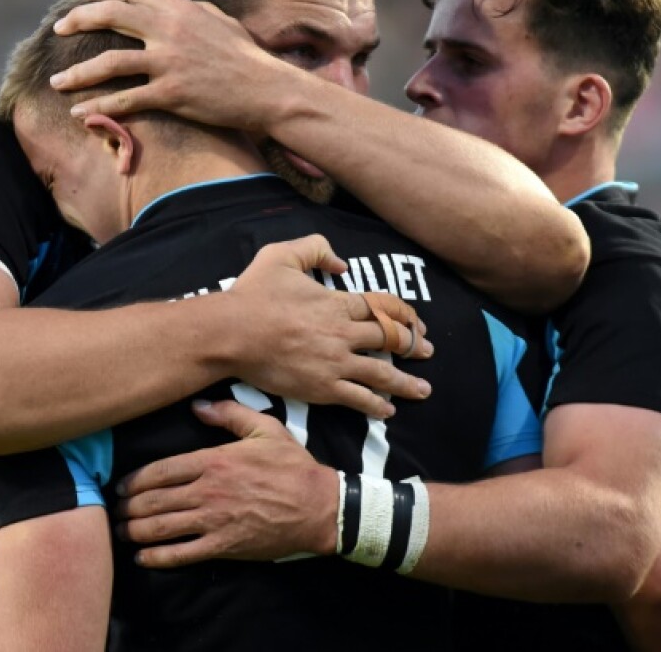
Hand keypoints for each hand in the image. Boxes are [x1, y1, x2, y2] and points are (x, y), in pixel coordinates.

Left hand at [50, 0, 301, 131]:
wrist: (266, 89)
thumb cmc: (245, 55)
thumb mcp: (220, 20)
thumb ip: (192, 9)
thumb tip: (176, 3)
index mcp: (180, 7)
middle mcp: (170, 29)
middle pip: (110, 16)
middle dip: (78, 21)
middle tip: (59, 30)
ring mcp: (169, 62)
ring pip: (110, 63)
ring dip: (78, 73)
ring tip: (57, 82)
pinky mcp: (171, 93)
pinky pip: (125, 100)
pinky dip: (99, 108)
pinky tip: (79, 114)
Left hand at [116, 399, 338, 565]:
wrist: (319, 506)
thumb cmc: (291, 466)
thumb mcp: (264, 429)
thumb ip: (229, 414)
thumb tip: (197, 405)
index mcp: (213, 461)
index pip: (161, 471)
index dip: (135, 480)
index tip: (121, 486)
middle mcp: (208, 491)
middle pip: (154, 500)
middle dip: (129, 507)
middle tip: (114, 511)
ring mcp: (215, 520)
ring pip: (162, 527)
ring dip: (136, 531)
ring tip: (121, 532)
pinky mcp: (224, 545)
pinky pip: (183, 554)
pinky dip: (158, 557)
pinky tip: (143, 557)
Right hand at [225, 234, 431, 419]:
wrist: (233, 333)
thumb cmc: (254, 294)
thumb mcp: (281, 255)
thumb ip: (315, 249)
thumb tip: (341, 264)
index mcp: (337, 303)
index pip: (382, 309)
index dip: (404, 315)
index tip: (417, 322)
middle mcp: (344, 333)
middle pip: (390, 339)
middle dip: (413, 345)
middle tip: (427, 351)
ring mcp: (335, 362)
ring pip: (382, 373)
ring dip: (406, 382)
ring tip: (423, 390)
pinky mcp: (322, 387)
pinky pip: (358, 398)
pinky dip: (376, 405)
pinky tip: (388, 410)